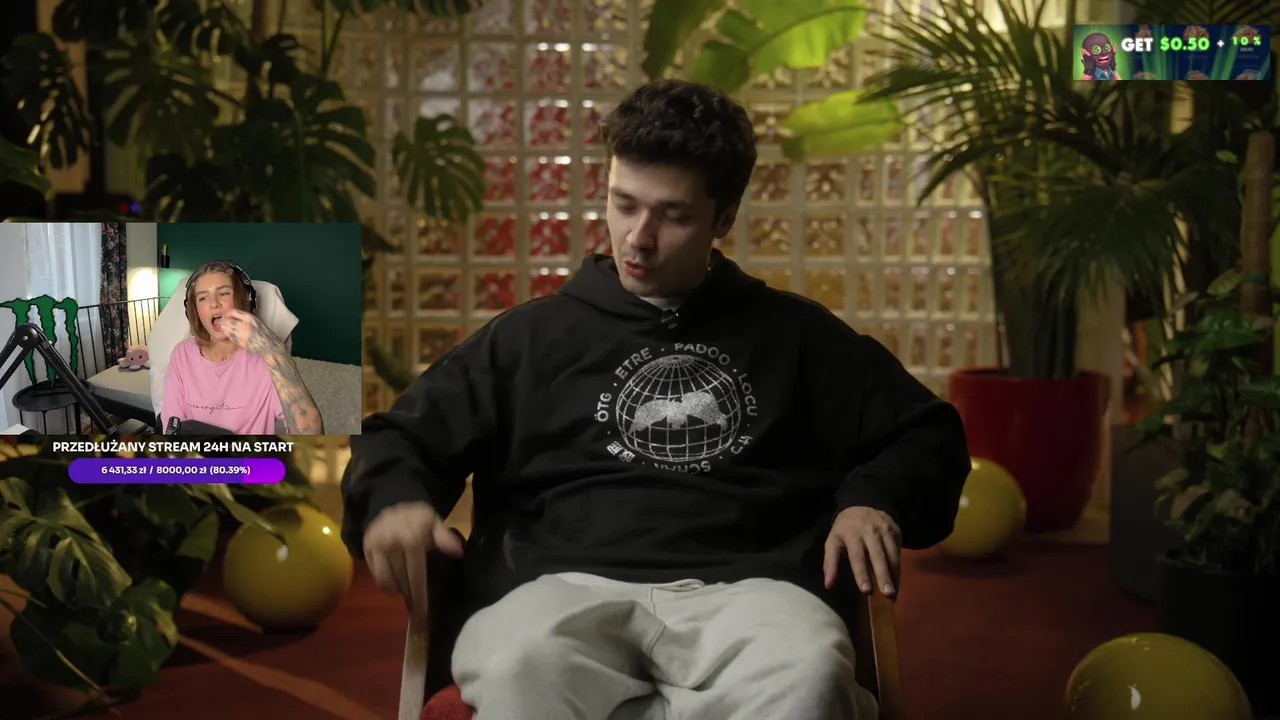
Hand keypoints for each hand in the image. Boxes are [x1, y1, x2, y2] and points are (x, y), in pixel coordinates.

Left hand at [222, 309, 280, 355]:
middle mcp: (245, 324)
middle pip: (227, 320)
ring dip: (223, 329)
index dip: (226, 314)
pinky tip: (230, 336)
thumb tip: (231, 317)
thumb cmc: (264, 334)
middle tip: (221, 324)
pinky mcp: (241, 342)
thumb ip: (244, 319)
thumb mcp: (256, 322)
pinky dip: (228, 336)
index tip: (225, 316)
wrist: (270, 346)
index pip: (232, 312)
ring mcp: (243, 334)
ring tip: (224, 330)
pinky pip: (230, 337)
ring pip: (226, 329)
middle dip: (222, 322)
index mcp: (250, 318)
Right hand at [362, 501, 464, 621]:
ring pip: (387, 581)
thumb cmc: (418, 518)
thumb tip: (457, 552)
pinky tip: (396, 582)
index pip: (416, 575)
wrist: (391, 500)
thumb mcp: (435, 522)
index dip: (419, 596)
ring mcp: (376, 546)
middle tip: (418, 611)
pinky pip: (376, 575)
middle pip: (402, 581)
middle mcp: (391, 544)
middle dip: (410, 597)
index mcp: (411, 539)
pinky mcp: (366, 549)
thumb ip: (445, 538)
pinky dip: (386, 583)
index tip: (423, 613)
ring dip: (398, 590)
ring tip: (408, 593)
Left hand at [823, 506, 901, 597]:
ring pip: (892, 555)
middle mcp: (870, 531)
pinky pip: (898, 552)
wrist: (863, 504)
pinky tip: (897, 582)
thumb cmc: (845, 529)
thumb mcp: (832, 541)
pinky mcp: (896, 531)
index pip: (857, 556)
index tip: (866, 590)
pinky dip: (898, 568)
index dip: (861, 573)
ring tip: (894, 594)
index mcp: (852, 534)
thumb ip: (830, 563)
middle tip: (888, 594)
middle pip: (878, 556)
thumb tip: (828, 585)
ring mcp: (885, 530)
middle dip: (883, 576)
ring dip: (894, 575)